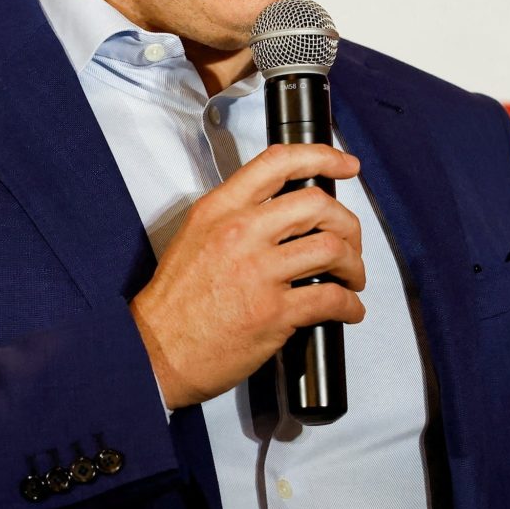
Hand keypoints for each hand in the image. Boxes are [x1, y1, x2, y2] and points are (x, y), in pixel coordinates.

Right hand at [130, 142, 366, 408]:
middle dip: (347, 223)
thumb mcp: (194, 237)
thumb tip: (282, 213)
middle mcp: (241, 232)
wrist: (156, 351)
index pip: (278, 162)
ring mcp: (259, 272)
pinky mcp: (273, 312)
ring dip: (353, 265)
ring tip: (350, 278)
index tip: (345, 166)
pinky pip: (330, 298)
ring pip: (332, 248)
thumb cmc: (174, 304)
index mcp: (220, 210)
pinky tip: (348, 309)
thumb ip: (234, 217)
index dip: (322, 157)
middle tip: (349, 241)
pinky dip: (350, 304)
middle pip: (318, 204)